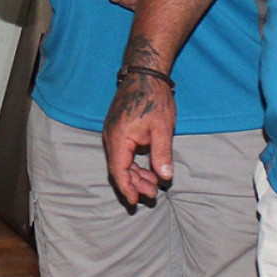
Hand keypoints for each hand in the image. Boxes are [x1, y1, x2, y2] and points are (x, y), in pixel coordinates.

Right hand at [102, 70, 175, 204]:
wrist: (145, 74)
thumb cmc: (154, 99)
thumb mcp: (162, 129)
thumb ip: (162, 155)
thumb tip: (165, 178)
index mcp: (119, 138)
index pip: (118, 171)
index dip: (126, 188)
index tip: (135, 202)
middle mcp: (111, 137)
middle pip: (118, 168)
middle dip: (134, 183)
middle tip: (153, 194)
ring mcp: (112, 132)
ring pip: (120, 161)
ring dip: (134, 174)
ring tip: (153, 183)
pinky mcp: (117, 128)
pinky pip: (122, 152)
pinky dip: (132, 163)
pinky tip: (146, 168)